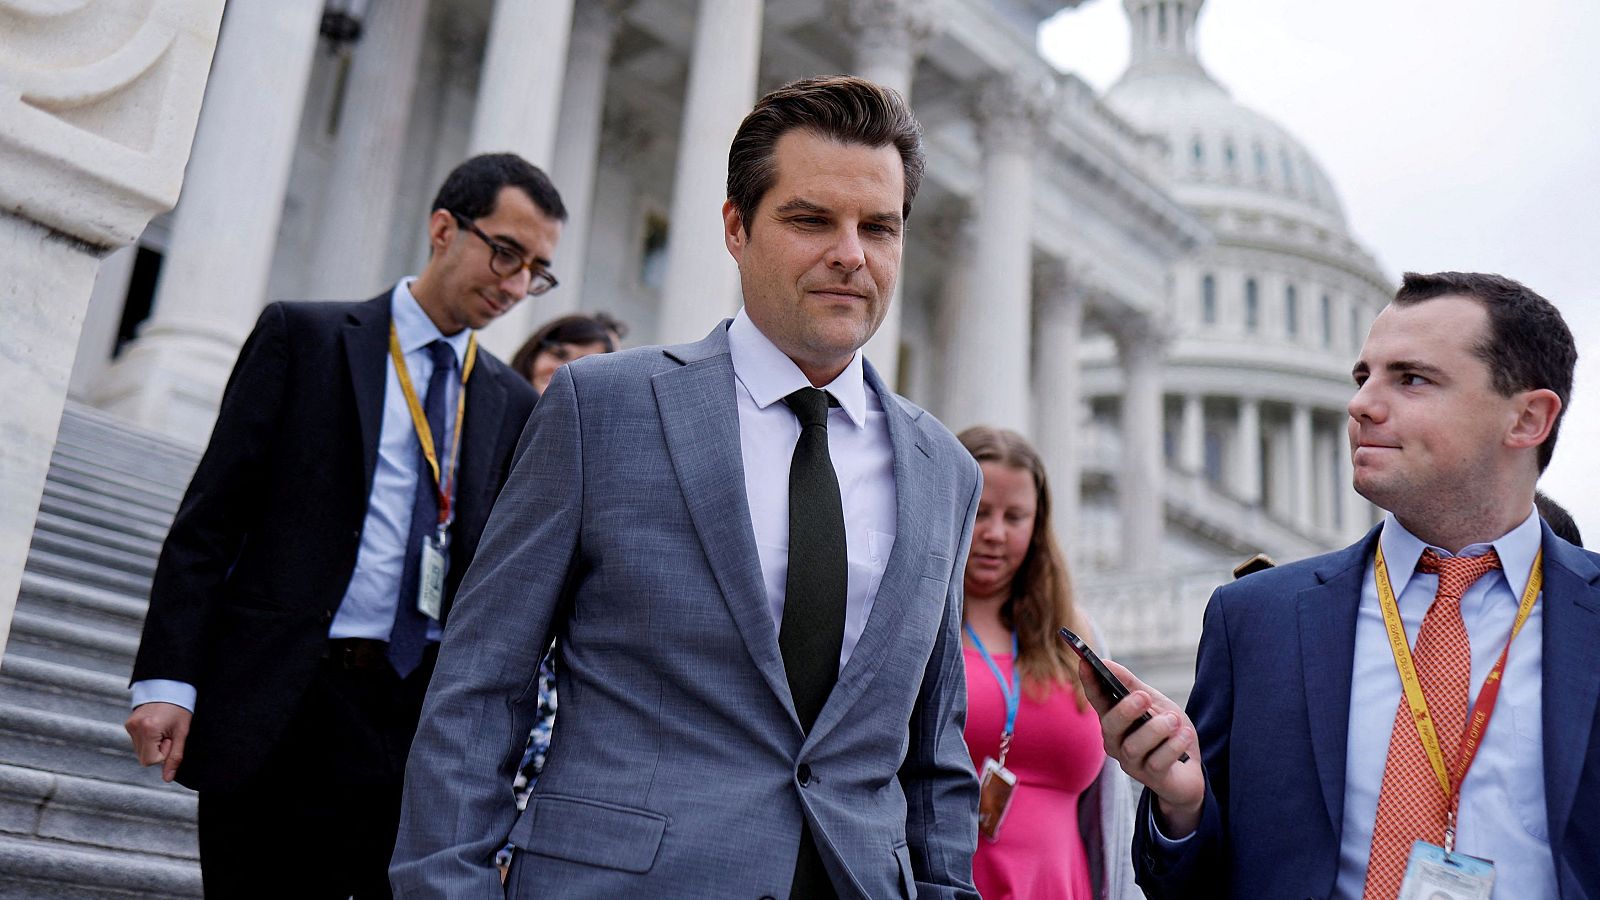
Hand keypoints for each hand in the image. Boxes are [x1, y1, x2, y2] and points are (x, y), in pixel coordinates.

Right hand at [125, 702, 191, 782]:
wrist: (170, 686)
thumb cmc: (180, 708)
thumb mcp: (181, 732)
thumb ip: (175, 757)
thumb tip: (167, 779)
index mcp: (148, 729)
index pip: (151, 761)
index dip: (164, 753)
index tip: (171, 738)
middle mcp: (135, 728)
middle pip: (144, 758)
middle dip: (158, 751)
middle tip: (168, 733)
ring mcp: (129, 725)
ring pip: (140, 751)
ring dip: (153, 745)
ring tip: (163, 728)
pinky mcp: (128, 724)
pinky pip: (137, 741)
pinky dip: (147, 739)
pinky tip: (156, 726)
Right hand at [1080, 658, 1204, 837]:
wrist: (1190, 768)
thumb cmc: (1168, 732)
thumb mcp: (1154, 703)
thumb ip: (1132, 685)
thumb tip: (1106, 663)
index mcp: (1115, 720)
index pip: (1096, 699)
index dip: (1089, 682)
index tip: (1085, 662)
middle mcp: (1116, 743)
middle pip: (1110, 726)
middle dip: (1126, 710)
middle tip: (1144, 697)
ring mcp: (1132, 763)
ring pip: (1133, 746)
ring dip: (1157, 729)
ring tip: (1174, 720)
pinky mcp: (1152, 778)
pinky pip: (1157, 761)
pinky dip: (1174, 745)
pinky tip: (1183, 736)